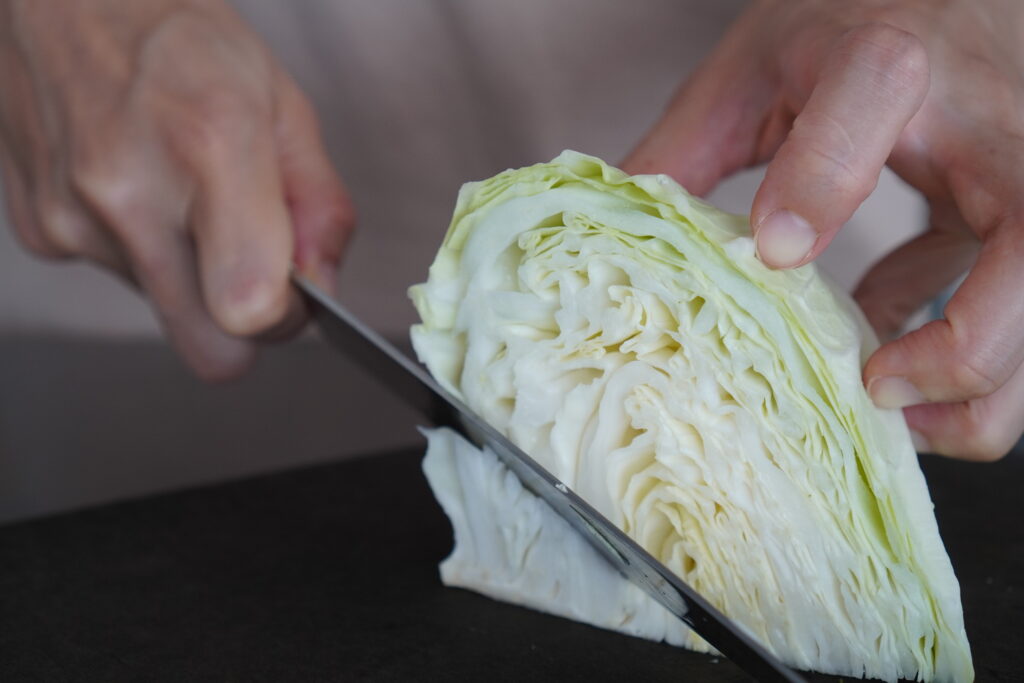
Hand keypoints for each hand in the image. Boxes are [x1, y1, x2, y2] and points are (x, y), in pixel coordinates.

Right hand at [0, 0, 353, 379]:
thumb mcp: (283, 105)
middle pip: (211, 349)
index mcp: (212, 146)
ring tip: (183, 194)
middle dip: (244, 324)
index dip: (285, 318)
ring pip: (167, 313)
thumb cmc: (180, 40)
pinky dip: (143, 252)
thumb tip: (321, 288)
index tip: (294, 291)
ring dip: (191, 274)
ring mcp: (74, 217)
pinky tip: (140, 190)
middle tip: (252, 267)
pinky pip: (120, 281)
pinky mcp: (39, 232)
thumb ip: (319, 205)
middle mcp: (130, 190)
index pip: (251, 308)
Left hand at [624, 0, 1023, 460]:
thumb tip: (617, 243)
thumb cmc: (845, 29)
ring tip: (899, 411)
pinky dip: (967, 354)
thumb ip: (688, 150)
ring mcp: (1020, 169)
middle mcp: (984, 115)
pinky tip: (897, 365)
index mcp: (887, 57)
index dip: (824, 177)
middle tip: (878, 387)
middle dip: (967, 345)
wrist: (942, 1)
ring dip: (983, 379)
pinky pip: (1020, 300)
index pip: (874, 91)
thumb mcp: (754, 73)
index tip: (773, 250)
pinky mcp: (1020, 209)